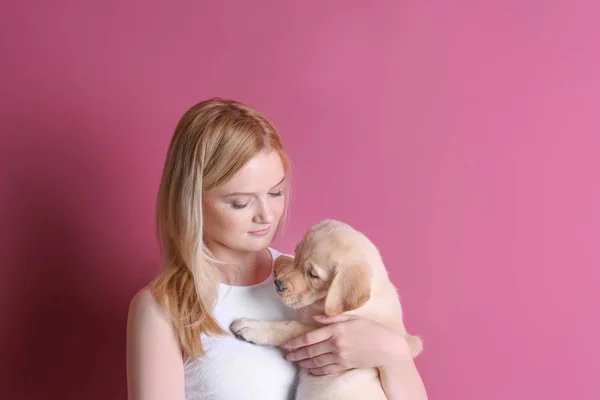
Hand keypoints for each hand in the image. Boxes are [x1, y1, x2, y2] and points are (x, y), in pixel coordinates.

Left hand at [282, 314, 411, 375]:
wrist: (387, 348)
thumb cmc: (371, 329)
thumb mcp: (352, 318)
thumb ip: (332, 317)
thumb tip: (315, 318)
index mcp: (336, 329)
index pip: (310, 337)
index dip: (296, 342)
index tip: (286, 344)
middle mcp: (336, 344)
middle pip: (310, 350)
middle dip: (296, 353)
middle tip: (286, 355)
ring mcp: (340, 356)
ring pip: (316, 361)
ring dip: (303, 362)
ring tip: (294, 362)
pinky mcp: (344, 366)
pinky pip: (326, 369)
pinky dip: (315, 370)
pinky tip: (309, 369)